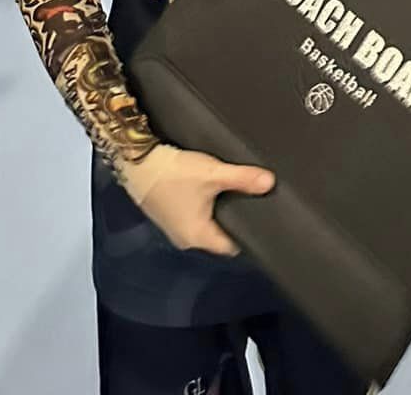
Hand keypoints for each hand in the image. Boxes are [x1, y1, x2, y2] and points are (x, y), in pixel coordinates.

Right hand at [118, 144, 273, 256]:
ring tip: (237, 196)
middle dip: (235, 221)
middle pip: (219, 236)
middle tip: (254, 204)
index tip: (263, 221)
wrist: (138, 164)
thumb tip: (271, 183)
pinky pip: (194, 218)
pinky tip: (212, 192)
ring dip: (218, 214)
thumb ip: (243, 179)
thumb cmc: (175, 174)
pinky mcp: (168, 215)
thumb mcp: (213, 174)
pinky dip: (205, 208)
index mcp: (198, 237)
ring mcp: (175, 229)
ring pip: (206, 226)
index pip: (231, 247)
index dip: (248, 235)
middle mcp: (186, 239)